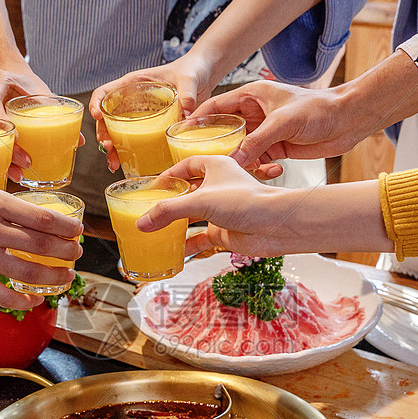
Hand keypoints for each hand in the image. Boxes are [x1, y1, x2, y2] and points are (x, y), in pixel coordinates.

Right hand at [0, 66, 80, 181]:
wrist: (8, 76)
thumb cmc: (25, 84)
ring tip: (18, 174)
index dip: (2, 120)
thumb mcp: (41, 91)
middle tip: (26, 163)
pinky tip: (5, 172)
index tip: (19, 138)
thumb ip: (56, 112)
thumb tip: (80, 140)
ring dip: (0, 157)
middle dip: (6, 147)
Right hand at [0, 184, 85, 310]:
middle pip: (43, 246)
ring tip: (65, 276)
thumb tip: (28, 215)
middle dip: (67, 252)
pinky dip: (24, 300)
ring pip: (30, 272)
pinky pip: (4, 294)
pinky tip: (34, 299)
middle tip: (76, 254)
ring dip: (54, 276)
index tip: (77, 231)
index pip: (43, 219)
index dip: (67, 228)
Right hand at [89, 56, 215, 171]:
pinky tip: (126, 164)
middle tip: (108, 147)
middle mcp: (132, 100)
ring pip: (117, 132)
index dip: (96, 102)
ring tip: (114, 163)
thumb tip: (186, 115)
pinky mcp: (150, 127)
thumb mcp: (189, 79)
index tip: (96, 115)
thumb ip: (187, 94)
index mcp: (134, 83)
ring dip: (113, 148)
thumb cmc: (192, 70)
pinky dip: (127, 153)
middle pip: (107, 118)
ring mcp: (140, 115)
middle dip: (104, 134)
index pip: (106, 91)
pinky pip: (134, 140)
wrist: (203, 76)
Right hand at [144, 157, 389, 257]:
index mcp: (215, 166)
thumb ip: (168, 211)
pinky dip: (187, 245)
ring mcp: (221, 211)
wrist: (276, 225)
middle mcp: (218, 187)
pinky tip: (173, 252)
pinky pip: (201, 238)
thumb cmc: (248, 201)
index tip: (152, 186)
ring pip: (192, 217)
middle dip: (169, 202)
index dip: (168, 175)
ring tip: (154, 231)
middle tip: (148, 209)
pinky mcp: (225, 231)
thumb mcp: (200, 200)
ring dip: (176, 225)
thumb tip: (141, 223)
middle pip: (187, 192)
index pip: (186, 166)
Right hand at [193, 81, 373, 165]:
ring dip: (240, 163)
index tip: (181, 135)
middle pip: (224, 132)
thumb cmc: (319, 109)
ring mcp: (265, 133)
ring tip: (237, 174)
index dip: (198, 120)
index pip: (216, 107)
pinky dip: (260, 169)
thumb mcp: (283, 122)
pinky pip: (259, 162)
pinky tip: (273, 171)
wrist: (348, 120)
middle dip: (214, 148)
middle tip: (200, 164)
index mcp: (252, 96)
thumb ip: (257, 141)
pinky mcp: (276, 148)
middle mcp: (255, 114)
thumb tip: (234, 160)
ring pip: (240, 150)